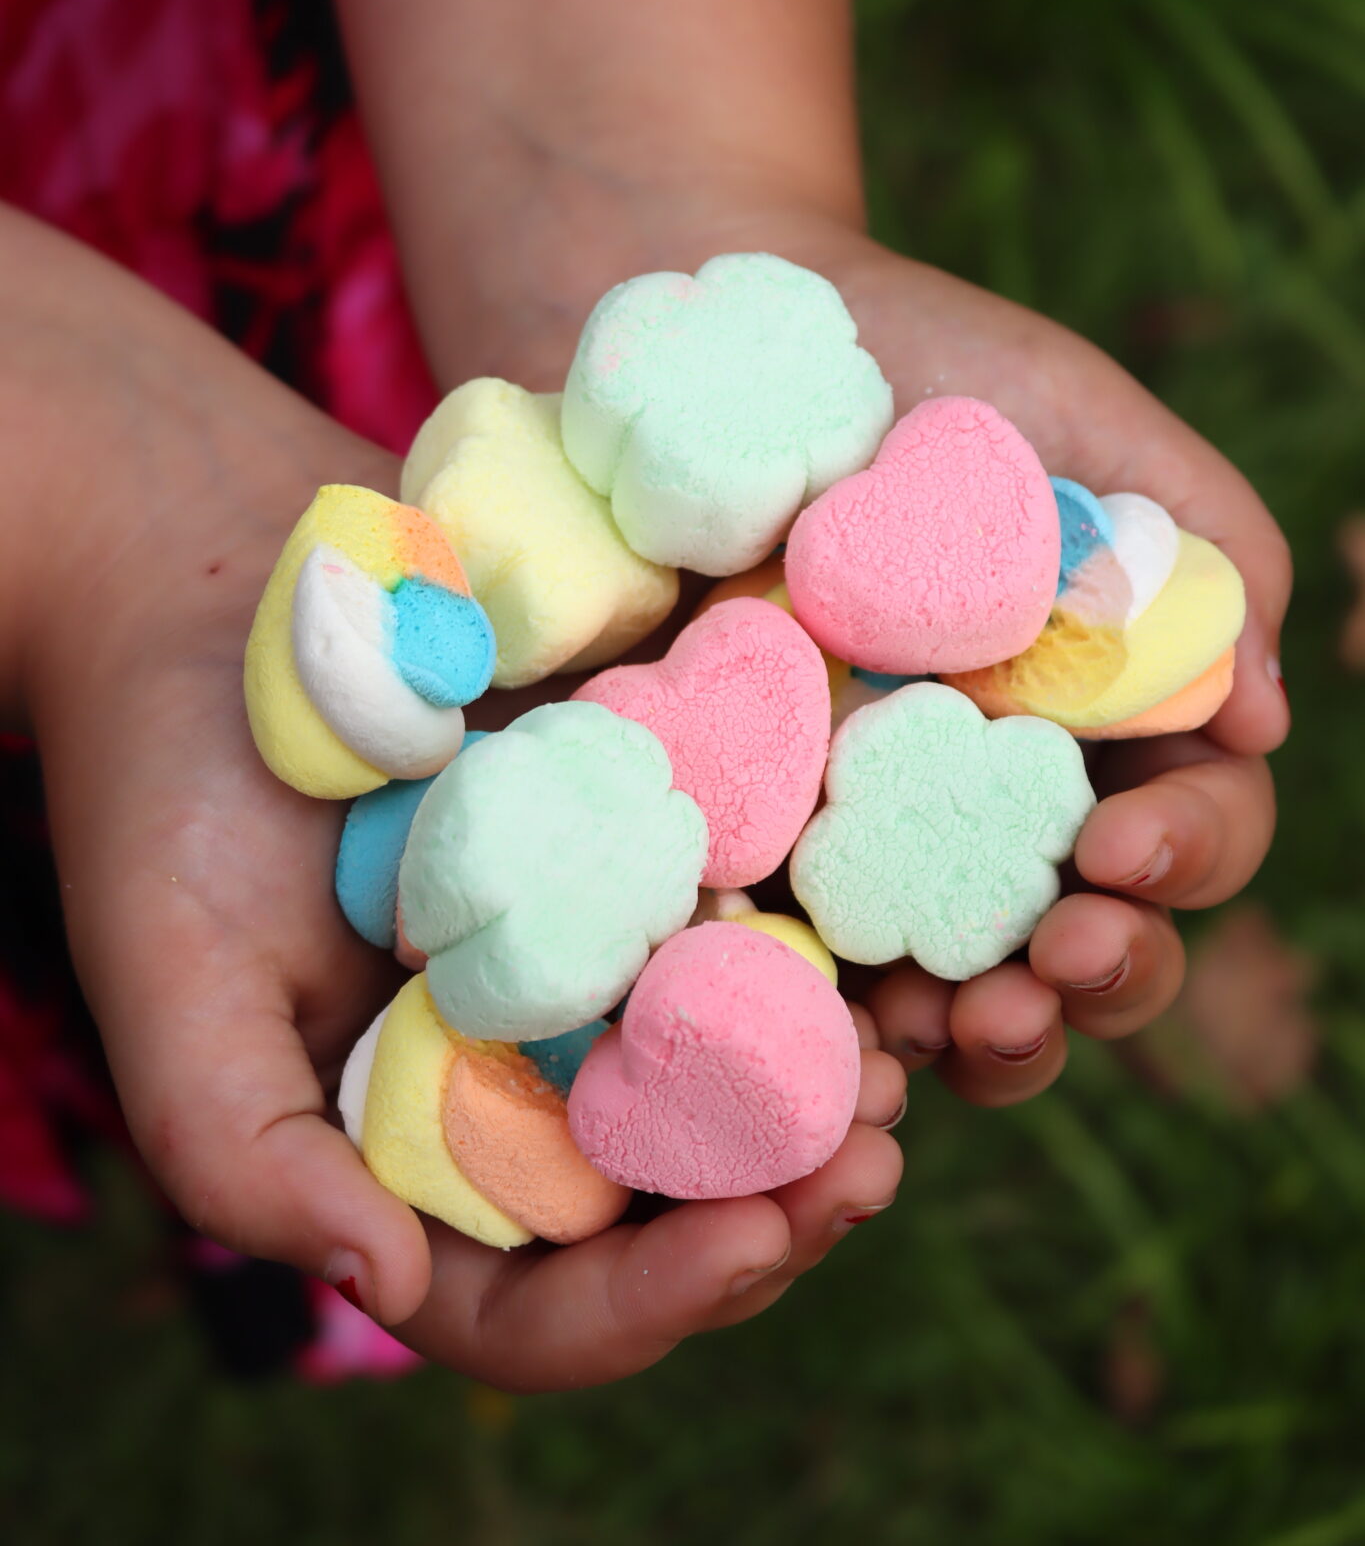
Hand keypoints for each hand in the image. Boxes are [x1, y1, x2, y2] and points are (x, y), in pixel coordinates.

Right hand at [16, 217, 902, 1389]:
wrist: (224, 593)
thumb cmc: (167, 791)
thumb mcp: (172, 977)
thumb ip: (246, 1153)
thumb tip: (385, 1290)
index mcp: (419, 1156)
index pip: (542, 1304)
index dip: (652, 1302)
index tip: (754, 1244)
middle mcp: (530, 1080)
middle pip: (675, 1205)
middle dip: (785, 1204)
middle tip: (875, 1160)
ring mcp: (601, 965)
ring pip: (742, 1074)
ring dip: (838, 1082)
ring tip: (915, 1054)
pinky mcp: (654, 845)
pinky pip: (759, 915)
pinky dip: (833, 933)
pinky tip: (895, 909)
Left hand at [436, 186, 1288, 1110]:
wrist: (719, 344)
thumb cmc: (924, 364)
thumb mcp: (1085, 420)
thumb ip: (1206, 548)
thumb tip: (1267, 721)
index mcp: (1097, 724)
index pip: (1183, 832)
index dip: (1184, 861)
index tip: (1124, 851)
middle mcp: (991, 803)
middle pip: (1081, 949)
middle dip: (1091, 986)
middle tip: (1047, 971)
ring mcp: (862, 838)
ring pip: (948, 992)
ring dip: (969, 1037)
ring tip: (946, 1025)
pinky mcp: (737, 844)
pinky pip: (777, 964)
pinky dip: (803, 1014)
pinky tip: (796, 1016)